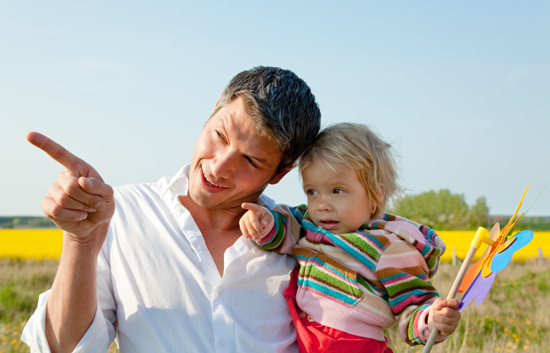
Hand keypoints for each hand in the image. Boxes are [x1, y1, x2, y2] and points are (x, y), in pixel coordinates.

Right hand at [27, 132, 114, 246]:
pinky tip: (80, 215)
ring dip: (82, 207)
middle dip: (88, 198)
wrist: (96, 223)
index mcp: (78, 168)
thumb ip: (98, 186)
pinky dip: (73, 215)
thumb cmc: (102, 204)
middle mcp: (63, 177)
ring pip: (64, 199)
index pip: (59, 154)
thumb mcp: (108, 194)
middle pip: (71, 186)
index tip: (30, 135)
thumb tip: (82, 181)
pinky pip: (57, 210)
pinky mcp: (48, 205)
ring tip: (87, 209)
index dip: (45, 144)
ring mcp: (54, 191)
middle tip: (96, 203)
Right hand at [239, 203, 272, 242]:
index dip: (247, 205)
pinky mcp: (241, 223)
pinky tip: (250, 239)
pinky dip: (247, 235)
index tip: (243, 205)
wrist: (258, 218)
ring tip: (258, 240)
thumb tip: (264, 223)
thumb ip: (267, 219)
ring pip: (247, 227)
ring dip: (253, 234)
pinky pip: (243, 229)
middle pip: (252, 221)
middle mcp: (249, 212)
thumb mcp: (268, 217)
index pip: (252, 206)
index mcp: (256, 209)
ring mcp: (244, 217)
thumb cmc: (264, 217)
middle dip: (257, 229)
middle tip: (263, 234)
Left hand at [427, 298, 460, 336]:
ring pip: (443, 319)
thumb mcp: (437, 304)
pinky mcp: (451, 330)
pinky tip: (435, 324)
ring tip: (435, 319)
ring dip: (435, 318)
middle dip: (438, 312)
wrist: (434, 323)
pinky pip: (443, 327)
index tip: (437, 305)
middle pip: (447, 311)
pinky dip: (436, 325)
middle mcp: (457, 314)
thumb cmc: (437, 312)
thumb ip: (438, 301)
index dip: (446, 302)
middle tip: (436, 313)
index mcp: (455, 306)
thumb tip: (438, 306)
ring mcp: (455, 323)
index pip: (455, 302)